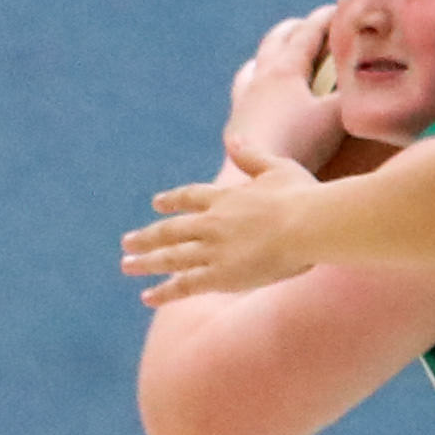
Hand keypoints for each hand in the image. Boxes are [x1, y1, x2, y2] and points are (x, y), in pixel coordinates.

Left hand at [122, 143, 321, 305]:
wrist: (308, 224)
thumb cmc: (301, 195)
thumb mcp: (276, 167)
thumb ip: (251, 155)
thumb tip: (231, 138)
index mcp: (225, 197)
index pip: (191, 197)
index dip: (172, 201)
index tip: (156, 203)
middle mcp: (212, 223)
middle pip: (172, 231)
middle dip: (147, 236)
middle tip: (126, 242)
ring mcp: (214, 250)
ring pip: (172, 257)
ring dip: (147, 262)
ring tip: (127, 265)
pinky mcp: (221, 276)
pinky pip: (186, 285)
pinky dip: (165, 291)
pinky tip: (148, 296)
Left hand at [226, 7, 345, 172]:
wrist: (252, 177)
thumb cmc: (299, 144)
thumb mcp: (337, 117)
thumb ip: (355, 96)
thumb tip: (375, 82)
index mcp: (286, 69)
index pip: (308, 33)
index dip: (325, 18)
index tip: (339, 8)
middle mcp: (261, 77)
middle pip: (276, 40)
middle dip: (295, 28)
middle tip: (309, 24)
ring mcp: (244, 98)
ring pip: (255, 63)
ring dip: (270, 52)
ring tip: (278, 54)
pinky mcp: (237, 121)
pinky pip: (243, 89)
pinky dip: (255, 81)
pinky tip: (257, 95)